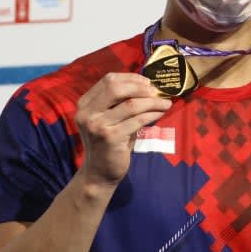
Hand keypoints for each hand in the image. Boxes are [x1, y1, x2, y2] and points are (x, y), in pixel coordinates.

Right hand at [75, 73, 171, 188]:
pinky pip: (138, 120)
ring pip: (131, 104)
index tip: (147, 82)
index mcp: (85, 104)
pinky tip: (160, 113)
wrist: (99, 173)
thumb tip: (148, 87)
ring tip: (165, 103)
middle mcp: (88, 113)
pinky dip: (152, 114)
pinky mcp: (111, 138)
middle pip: (116, 87)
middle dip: (140, 87)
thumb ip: (120, 103)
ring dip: (153, 102)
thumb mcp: (109, 119)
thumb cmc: (109, 143)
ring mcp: (97, 125)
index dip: (131, 78)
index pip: (108, 80)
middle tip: (156, 91)